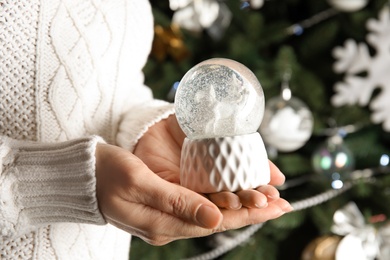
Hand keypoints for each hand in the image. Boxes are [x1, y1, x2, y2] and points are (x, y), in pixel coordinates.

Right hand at [95, 115, 291, 245]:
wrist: (84, 177)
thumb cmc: (107, 174)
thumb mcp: (140, 183)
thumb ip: (177, 202)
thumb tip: (214, 218)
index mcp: (164, 223)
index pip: (216, 221)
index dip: (249, 214)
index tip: (276, 206)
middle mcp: (169, 226)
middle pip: (220, 221)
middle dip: (253, 212)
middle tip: (283, 204)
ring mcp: (167, 220)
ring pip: (213, 216)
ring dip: (241, 208)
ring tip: (268, 200)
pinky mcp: (166, 210)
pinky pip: (201, 209)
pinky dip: (223, 203)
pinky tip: (236, 197)